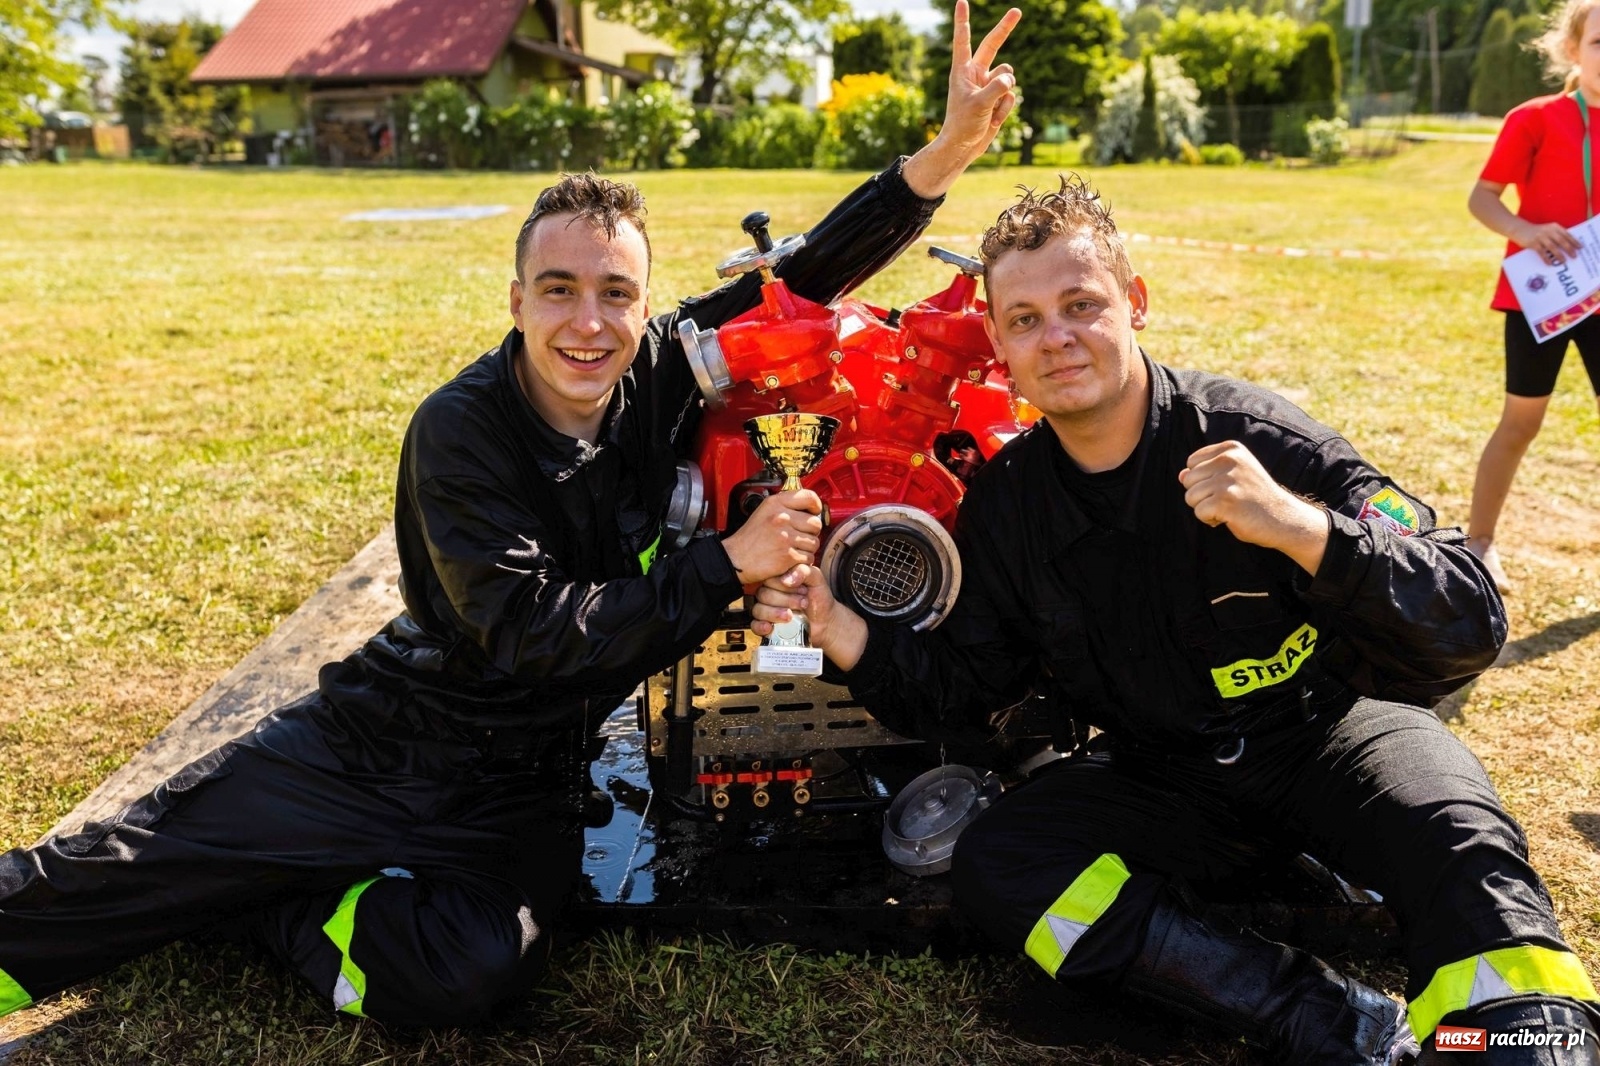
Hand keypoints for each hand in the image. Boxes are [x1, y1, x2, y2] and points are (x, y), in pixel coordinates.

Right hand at [720, 490, 822, 584]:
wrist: (736, 558)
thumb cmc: (750, 537)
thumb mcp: (764, 511)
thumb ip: (785, 505)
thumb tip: (810, 506)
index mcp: (776, 503)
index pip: (809, 497)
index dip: (816, 506)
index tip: (814, 512)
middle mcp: (782, 518)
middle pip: (815, 523)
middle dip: (810, 531)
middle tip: (799, 535)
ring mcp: (786, 537)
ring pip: (814, 542)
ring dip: (807, 547)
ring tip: (792, 547)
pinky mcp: (788, 555)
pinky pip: (809, 557)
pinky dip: (802, 560)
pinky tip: (790, 558)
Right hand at [751, 563, 868, 668]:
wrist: (826, 621)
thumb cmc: (819, 597)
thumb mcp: (816, 578)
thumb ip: (803, 571)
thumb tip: (786, 579)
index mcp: (778, 579)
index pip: (769, 578)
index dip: (785, 585)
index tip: (803, 590)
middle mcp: (770, 593)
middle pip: (763, 594)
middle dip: (784, 600)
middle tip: (803, 603)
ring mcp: (767, 610)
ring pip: (758, 609)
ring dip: (775, 613)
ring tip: (791, 616)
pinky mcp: (767, 625)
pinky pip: (755, 626)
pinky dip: (760, 626)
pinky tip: (769, 627)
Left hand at [902, 0, 1020, 198]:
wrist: (964, 147)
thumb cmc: (963, 124)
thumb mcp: (979, 104)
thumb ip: (996, 88)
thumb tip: (1011, 78)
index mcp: (962, 71)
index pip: (963, 40)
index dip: (963, 21)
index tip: (962, 2)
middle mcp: (976, 73)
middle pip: (994, 45)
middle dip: (1006, 28)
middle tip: (1018, 11)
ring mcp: (988, 85)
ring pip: (1009, 77)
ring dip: (1004, 94)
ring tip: (990, 111)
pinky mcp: (997, 98)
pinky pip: (1011, 96)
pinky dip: (1005, 109)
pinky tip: (992, 120)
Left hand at [1178, 441, 1328, 574]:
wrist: (1284, 519)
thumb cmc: (1255, 498)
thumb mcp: (1233, 477)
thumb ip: (1206, 473)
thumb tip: (1181, 475)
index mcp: (1231, 449)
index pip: (1192, 462)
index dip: (1203, 480)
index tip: (1226, 486)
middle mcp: (1229, 460)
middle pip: (1188, 480)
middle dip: (1202, 496)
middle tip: (1228, 500)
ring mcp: (1227, 480)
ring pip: (1190, 497)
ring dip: (1205, 509)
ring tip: (1229, 508)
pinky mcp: (1225, 501)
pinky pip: (1199, 512)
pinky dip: (1210, 520)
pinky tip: (1230, 517)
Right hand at [1513, 220, 1581, 263]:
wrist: (1519, 228)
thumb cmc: (1535, 231)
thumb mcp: (1547, 230)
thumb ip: (1556, 235)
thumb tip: (1566, 247)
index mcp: (1554, 227)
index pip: (1567, 234)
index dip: (1574, 241)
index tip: (1580, 247)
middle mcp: (1548, 231)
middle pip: (1561, 240)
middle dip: (1569, 249)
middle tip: (1574, 256)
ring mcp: (1540, 237)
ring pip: (1552, 247)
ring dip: (1559, 254)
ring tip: (1563, 261)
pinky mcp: (1533, 243)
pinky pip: (1541, 252)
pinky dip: (1546, 258)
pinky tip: (1549, 263)